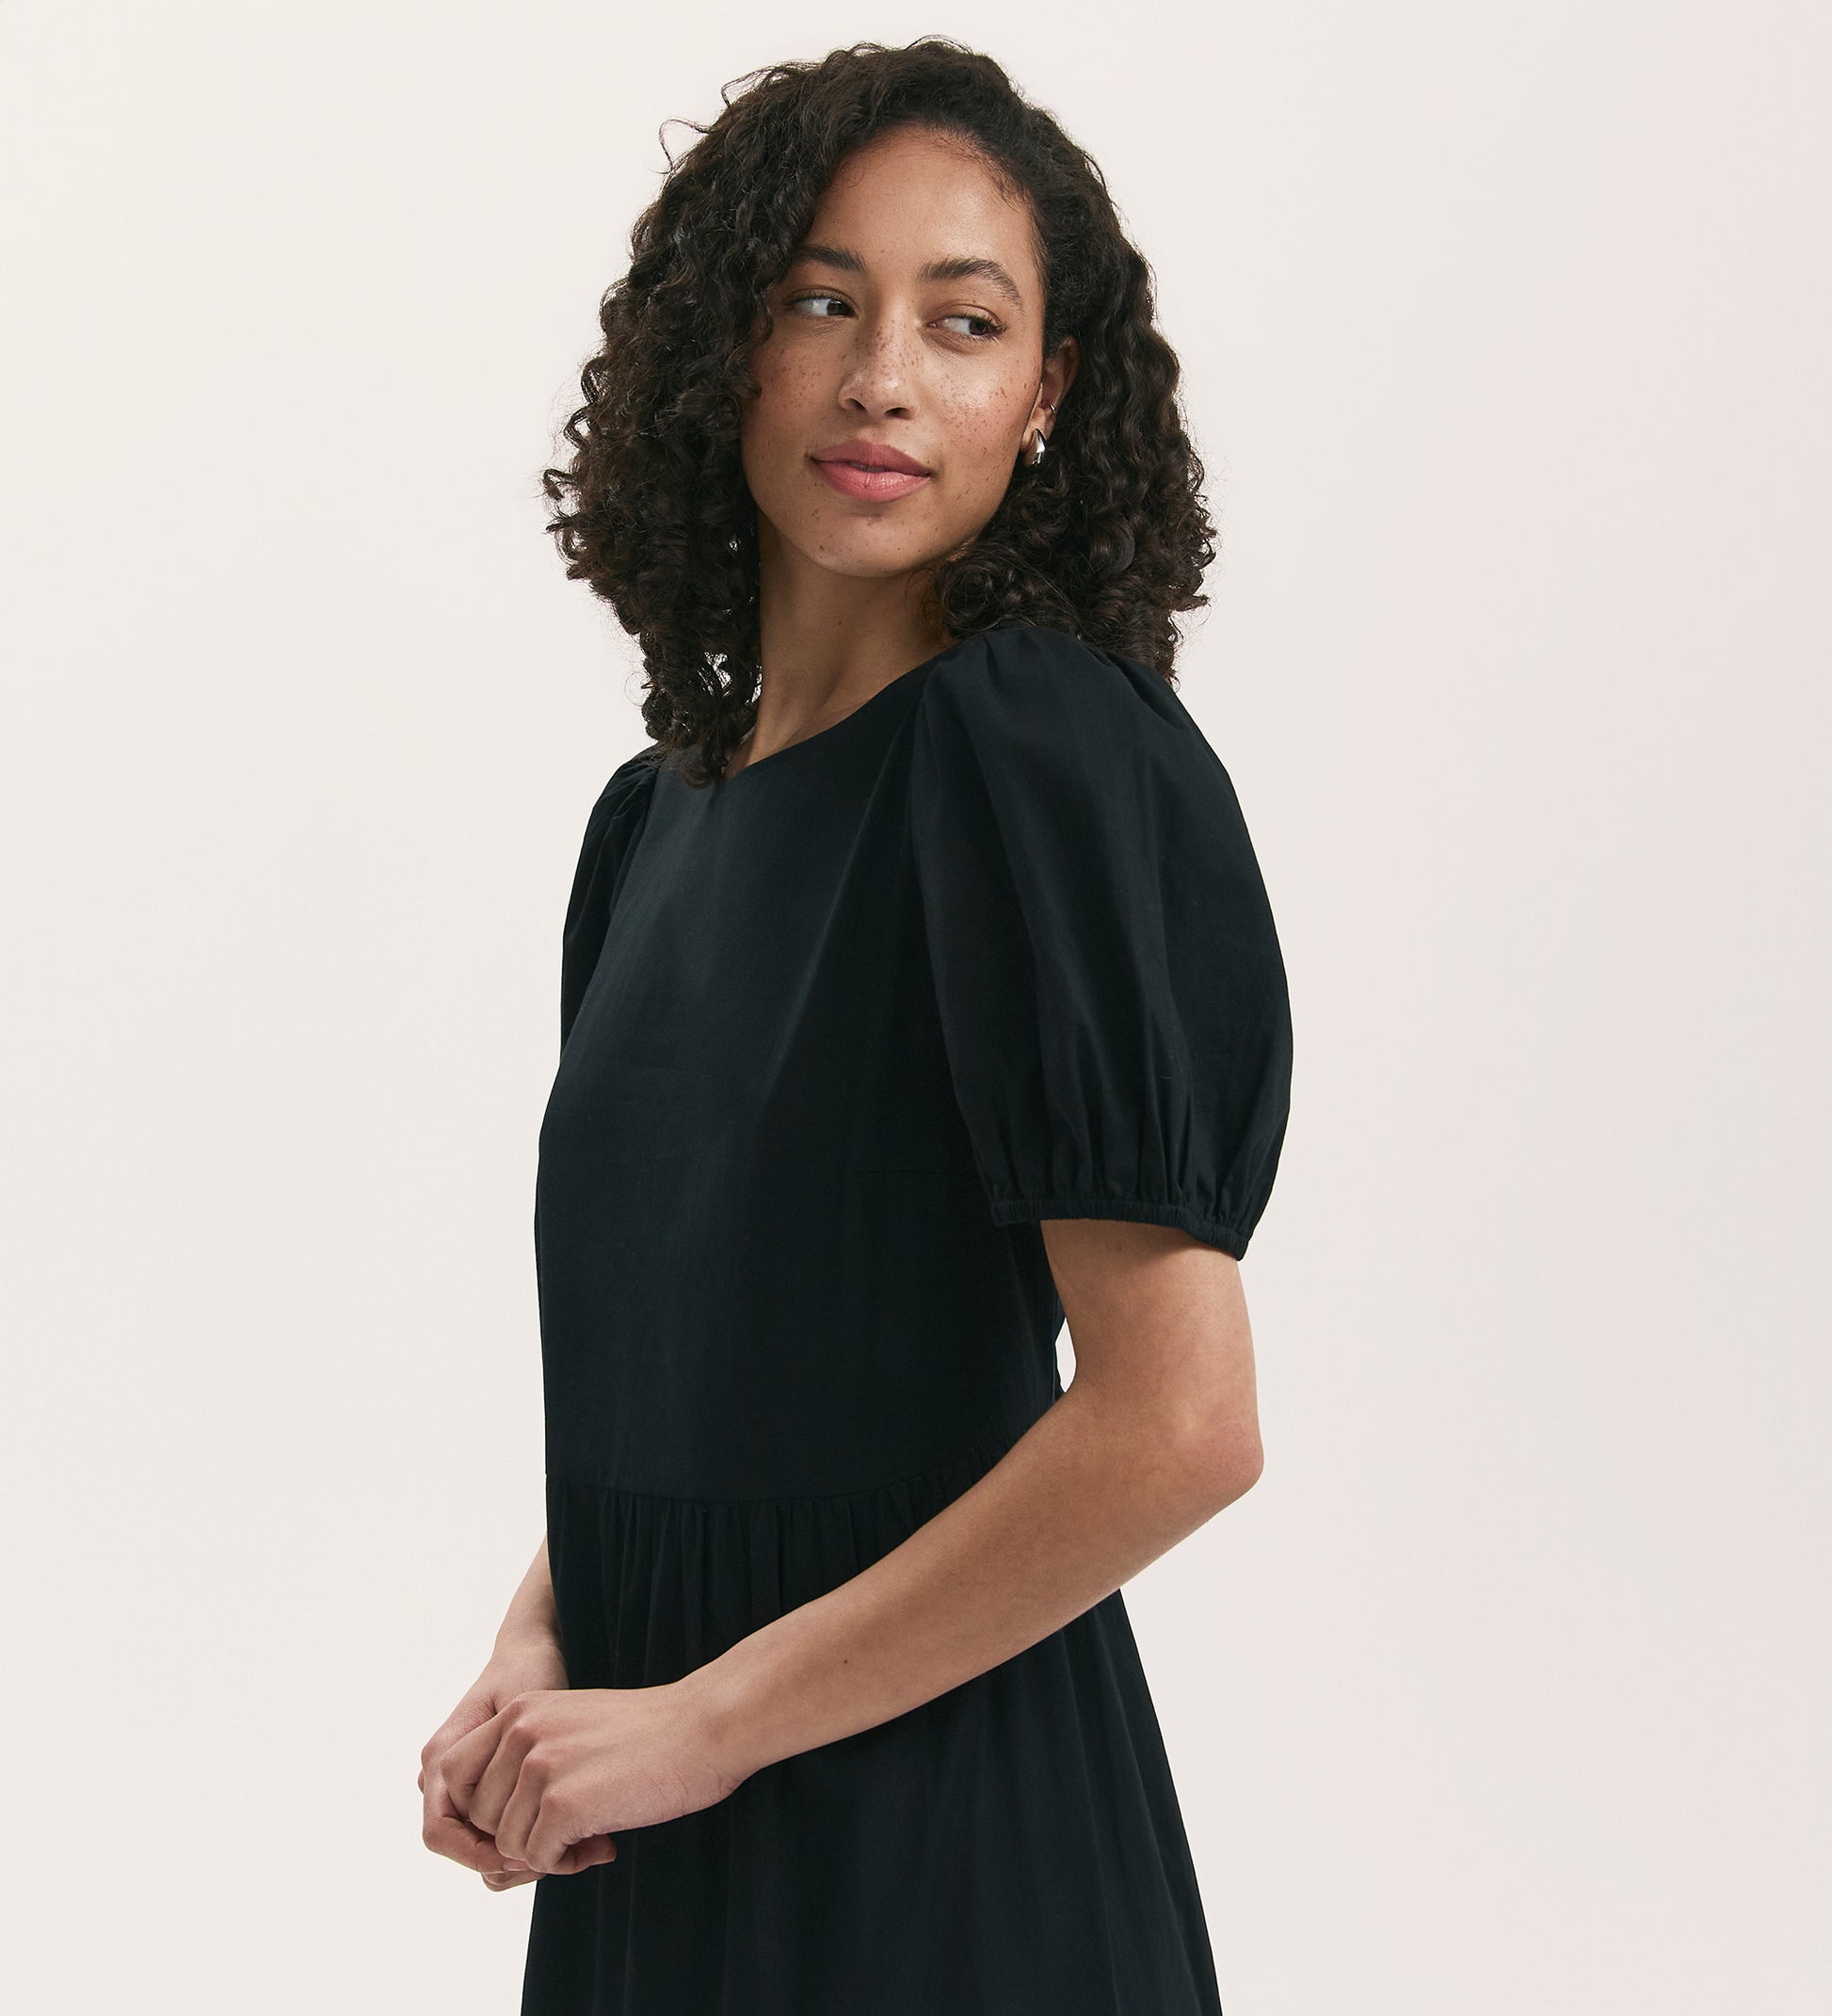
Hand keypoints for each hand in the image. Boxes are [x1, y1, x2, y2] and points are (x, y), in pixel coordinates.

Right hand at [420, 1635, 575, 1889]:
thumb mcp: (523, 1707)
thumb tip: (505, 1817)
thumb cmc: (528, 1672)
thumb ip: (509, 1754)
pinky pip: (502, 1835)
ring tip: (579, 1851)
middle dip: (512, 1862)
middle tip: (564, 1860)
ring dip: (528, 1856)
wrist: (532, 1653)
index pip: (440, 1834)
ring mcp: (465, 1788)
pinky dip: (534, 1841)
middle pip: (466, 1850)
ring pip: (486, 1849)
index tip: (528, 1853)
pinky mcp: (489, 1792)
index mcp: (441, 1757)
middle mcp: (445, 1779)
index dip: (477, 1854)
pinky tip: (576, 1838)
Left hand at [438, 1679, 744, 1877]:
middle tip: (568, 1833)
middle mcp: (521, 1732)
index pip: (453, 1773)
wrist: (707, 1726)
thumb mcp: (573, 1726)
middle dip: (518, 1836)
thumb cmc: (651, 1734)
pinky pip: (539, 1859)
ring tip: (590, 1835)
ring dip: (545, 1852)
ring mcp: (540, 1766)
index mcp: (520, 1710)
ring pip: (507, 1843)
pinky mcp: (564, 1804)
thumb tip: (493, 1834)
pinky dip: (566, 1862)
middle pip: (479, 1816)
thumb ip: (530, 1758)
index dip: (480, 1809)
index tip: (523, 1819)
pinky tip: (602, 1841)